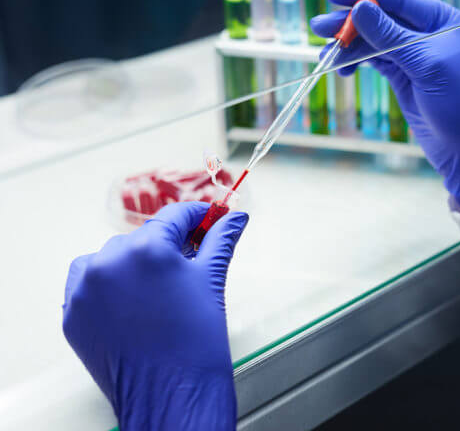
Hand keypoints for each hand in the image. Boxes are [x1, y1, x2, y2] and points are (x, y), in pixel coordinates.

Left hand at [62, 202, 248, 430]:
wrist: (171, 395)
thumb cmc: (196, 344)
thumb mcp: (212, 282)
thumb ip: (221, 240)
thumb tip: (235, 218)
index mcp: (148, 249)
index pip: (174, 216)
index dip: (197, 216)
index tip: (208, 220)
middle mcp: (110, 262)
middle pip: (143, 237)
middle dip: (168, 246)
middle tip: (191, 262)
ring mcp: (85, 289)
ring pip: (112, 257)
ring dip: (134, 264)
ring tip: (159, 289)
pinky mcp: (73, 313)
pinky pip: (88, 284)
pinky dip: (109, 286)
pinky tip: (133, 304)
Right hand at [311, 0, 459, 207]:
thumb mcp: (426, 65)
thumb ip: (391, 36)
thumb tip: (360, 8)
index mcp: (443, 21)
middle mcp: (429, 34)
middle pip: (382, 18)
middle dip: (350, 22)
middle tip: (319, 27)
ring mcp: (415, 56)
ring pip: (375, 40)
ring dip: (349, 45)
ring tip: (325, 55)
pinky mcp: (404, 76)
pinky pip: (375, 60)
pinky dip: (356, 62)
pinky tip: (342, 68)